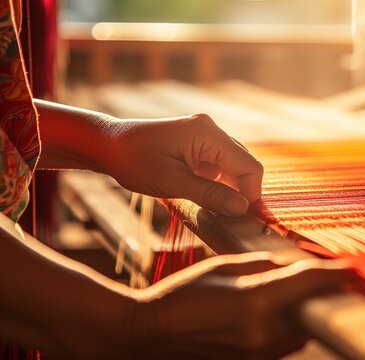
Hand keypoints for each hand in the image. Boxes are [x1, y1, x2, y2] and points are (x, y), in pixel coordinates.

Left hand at [104, 114, 262, 214]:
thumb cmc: (135, 162)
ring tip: (217, 209)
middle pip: (244, 164)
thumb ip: (211, 195)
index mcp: (207, 133)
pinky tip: (207, 197)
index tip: (244, 218)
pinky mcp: (199, 144)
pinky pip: (220, 165)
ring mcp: (205, 136)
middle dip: (242, 192)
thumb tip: (243, 208)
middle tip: (232, 218)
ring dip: (230, 188)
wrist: (107, 145)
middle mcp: (211, 130)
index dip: (251, 193)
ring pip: (234, 166)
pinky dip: (219, 183)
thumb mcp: (173, 183)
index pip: (249, 165)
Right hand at [129, 252, 352, 358]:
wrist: (151, 333)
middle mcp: (263, 332)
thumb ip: (269, 265)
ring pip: (303, 331)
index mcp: (256, 300)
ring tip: (306, 296)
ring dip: (309, 313)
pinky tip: (281, 314)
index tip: (355, 270)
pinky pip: (285, 345)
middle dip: (327, 295)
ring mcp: (258, 354)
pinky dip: (291, 328)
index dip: (337, 274)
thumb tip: (298, 267)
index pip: (310, 283)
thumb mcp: (227, 264)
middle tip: (337, 283)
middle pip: (314, 311)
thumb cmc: (184, 293)